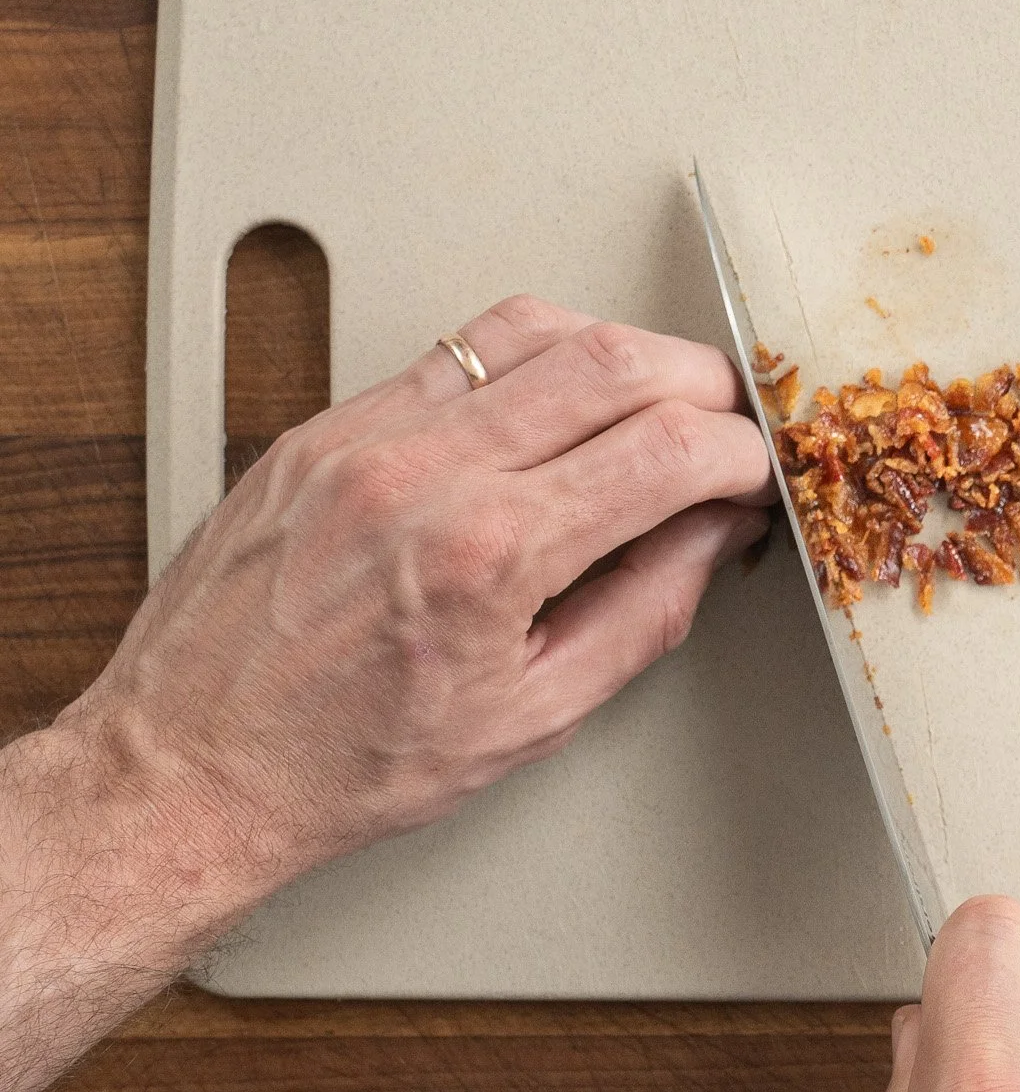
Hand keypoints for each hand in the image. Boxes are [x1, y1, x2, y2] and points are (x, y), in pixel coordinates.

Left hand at [0, 296, 771, 1091]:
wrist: (190, 766)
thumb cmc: (348, 763)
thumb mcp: (536, 716)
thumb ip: (647, 610)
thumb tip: (714, 534)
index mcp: (488, 555)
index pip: (666, 450)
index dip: (741, 454)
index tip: (757, 475)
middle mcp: (426, 472)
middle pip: (616, 361)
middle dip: (704, 385)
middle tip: (726, 428)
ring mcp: (367, 434)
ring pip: (537, 326)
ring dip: (622, 351)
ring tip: (649, 402)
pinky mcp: (327, 424)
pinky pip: (455, 345)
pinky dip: (532, 357)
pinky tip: (554, 400)